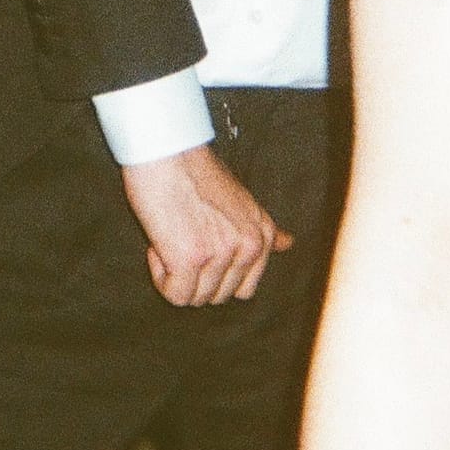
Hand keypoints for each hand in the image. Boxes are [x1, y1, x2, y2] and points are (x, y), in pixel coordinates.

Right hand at [120, 144, 290, 308]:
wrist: (165, 151)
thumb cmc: (194, 170)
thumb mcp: (240, 198)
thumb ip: (260, 229)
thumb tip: (289, 244)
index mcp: (263, 233)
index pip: (246, 288)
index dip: (216, 272)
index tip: (200, 243)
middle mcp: (249, 246)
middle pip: (219, 296)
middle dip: (195, 276)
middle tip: (182, 237)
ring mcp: (222, 254)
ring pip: (196, 298)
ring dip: (176, 274)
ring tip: (172, 238)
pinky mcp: (192, 259)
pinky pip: (176, 295)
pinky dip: (162, 277)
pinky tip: (160, 246)